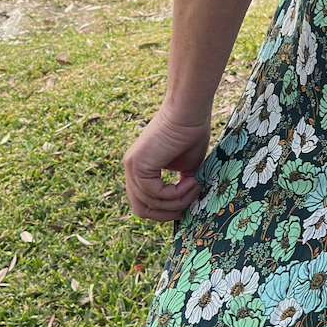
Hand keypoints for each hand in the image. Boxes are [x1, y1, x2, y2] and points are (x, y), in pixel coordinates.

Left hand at [123, 105, 213, 222]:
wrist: (189, 111)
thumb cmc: (191, 133)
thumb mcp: (186, 168)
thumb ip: (179, 188)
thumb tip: (184, 208)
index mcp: (140, 170)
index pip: (143, 203)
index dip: (164, 212)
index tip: (186, 207)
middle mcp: (131, 169)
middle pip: (141, 209)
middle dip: (166, 214)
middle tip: (188, 209)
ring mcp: (131, 167)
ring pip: (148, 204)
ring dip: (177, 202)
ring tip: (195, 187)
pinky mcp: (138, 165)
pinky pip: (155, 193)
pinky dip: (176, 193)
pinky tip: (191, 181)